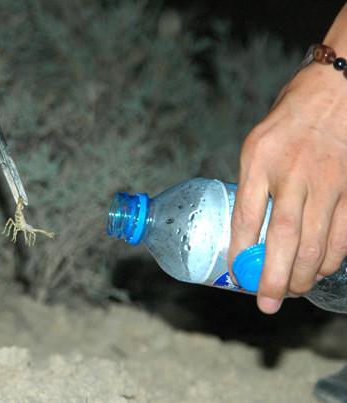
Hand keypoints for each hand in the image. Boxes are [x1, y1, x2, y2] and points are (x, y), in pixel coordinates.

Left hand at [228, 62, 346, 313]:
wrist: (336, 90)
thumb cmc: (289, 117)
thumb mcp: (256, 144)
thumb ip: (253, 184)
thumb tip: (250, 229)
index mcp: (259, 159)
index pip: (246, 215)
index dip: (240, 250)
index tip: (238, 272)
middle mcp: (293, 172)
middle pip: (283, 237)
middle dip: (274, 277)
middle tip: (267, 303)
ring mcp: (327, 181)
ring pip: (316, 242)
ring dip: (304, 275)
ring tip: (292, 290)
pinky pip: (344, 233)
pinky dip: (332, 258)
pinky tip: (320, 270)